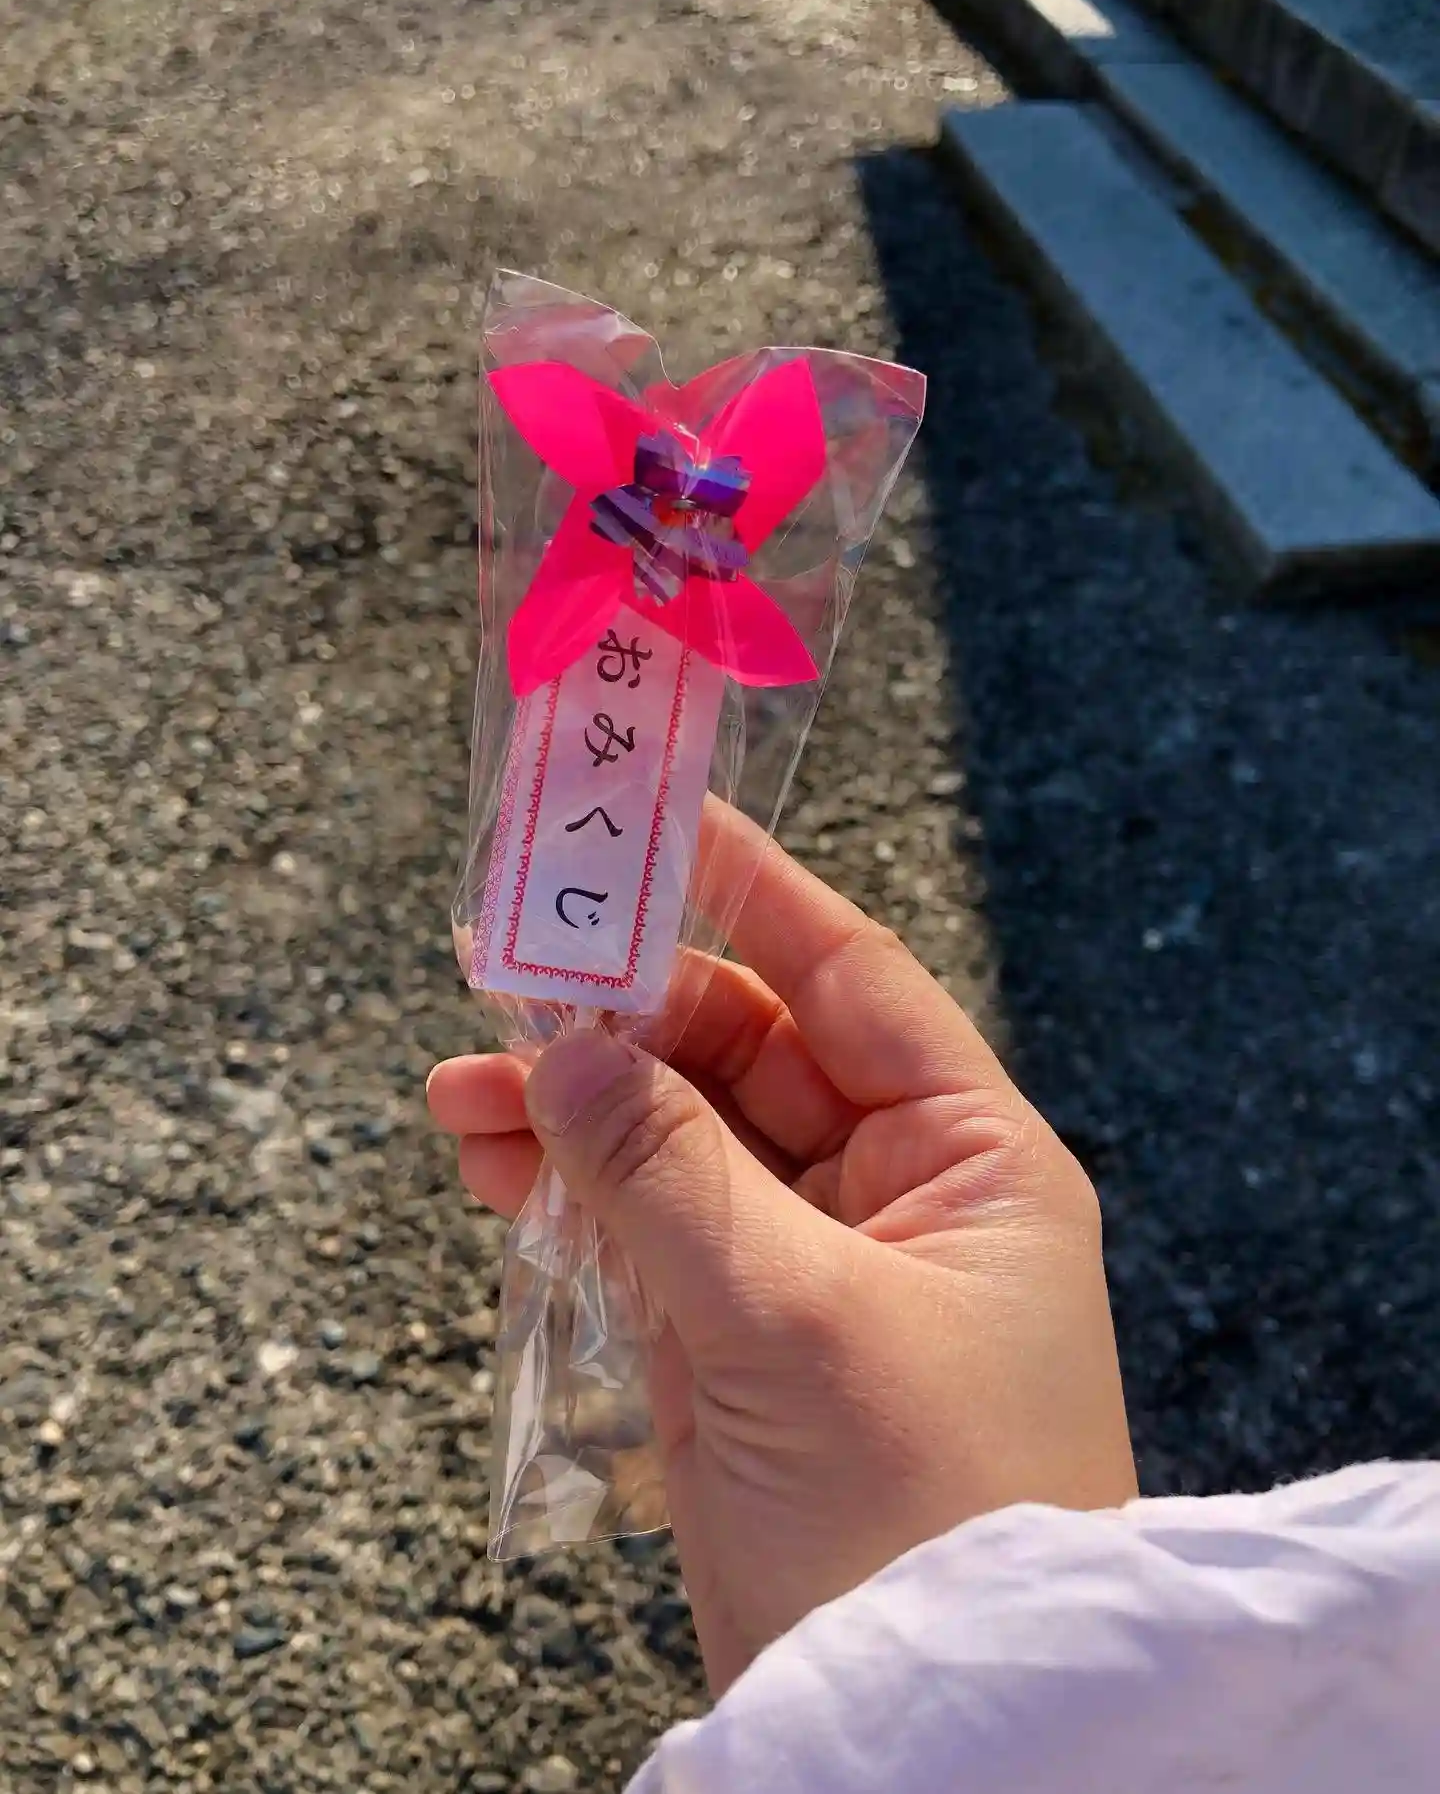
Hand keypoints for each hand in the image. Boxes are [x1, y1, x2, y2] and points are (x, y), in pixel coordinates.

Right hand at [428, 811, 1135, 1691]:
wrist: (918, 1726)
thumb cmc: (914, 1515)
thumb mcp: (793, 1321)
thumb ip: (671, 1172)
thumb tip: (568, 1045)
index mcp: (969, 1160)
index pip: (851, 979)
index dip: (753, 894)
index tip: (653, 822)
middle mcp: (897, 1194)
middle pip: (743, 1054)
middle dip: (623, 1023)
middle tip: (500, 988)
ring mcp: (810, 1266)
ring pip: (679, 1143)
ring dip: (575, 1112)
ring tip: (460, 1098)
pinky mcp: (739, 1338)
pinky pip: (649, 1230)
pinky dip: (572, 1197)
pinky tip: (494, 1168)